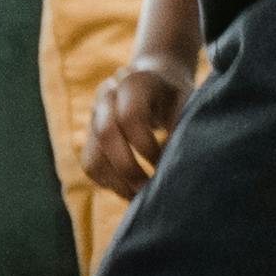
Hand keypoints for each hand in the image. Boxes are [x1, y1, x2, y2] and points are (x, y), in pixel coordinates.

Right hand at [82, 52, 192, 197]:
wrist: (154, 79)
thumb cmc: (174, 96)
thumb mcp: (186, 102)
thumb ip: (181, 126)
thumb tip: (172, 164)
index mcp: (134, 82)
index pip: (130, 115)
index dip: (146, 145)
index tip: (163, 161)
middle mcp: (107, 95)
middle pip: (105, 133)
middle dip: (128, 168)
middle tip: (149, 188)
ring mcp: (94, 116)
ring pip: (93, 155)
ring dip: (117, 182)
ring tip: (141, 196)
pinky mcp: (89, 135)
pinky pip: (91, 165)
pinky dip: (109, 183)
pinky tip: (131, 189)